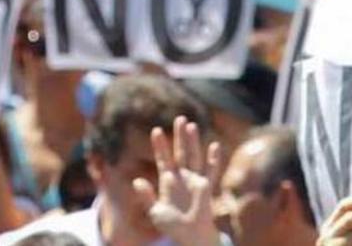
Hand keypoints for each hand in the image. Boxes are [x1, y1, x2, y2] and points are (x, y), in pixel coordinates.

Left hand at [133, 116, 222, 245]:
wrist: (189, 236)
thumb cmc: (171, 225)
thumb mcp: (155, 211)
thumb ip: (146, 196)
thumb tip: (136, 181)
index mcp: (168, 181)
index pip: (163, 159)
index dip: (160, 146)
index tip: (156, 130)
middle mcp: (182, 177)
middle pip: (180, 152)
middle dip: (179, 136)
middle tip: (179, 118)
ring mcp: (194, 180)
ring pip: (194, 156)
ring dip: (193, 142)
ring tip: (192, 125)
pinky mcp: (206, 187)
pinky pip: (210, 171)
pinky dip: (213, 159)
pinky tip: (215, 146)